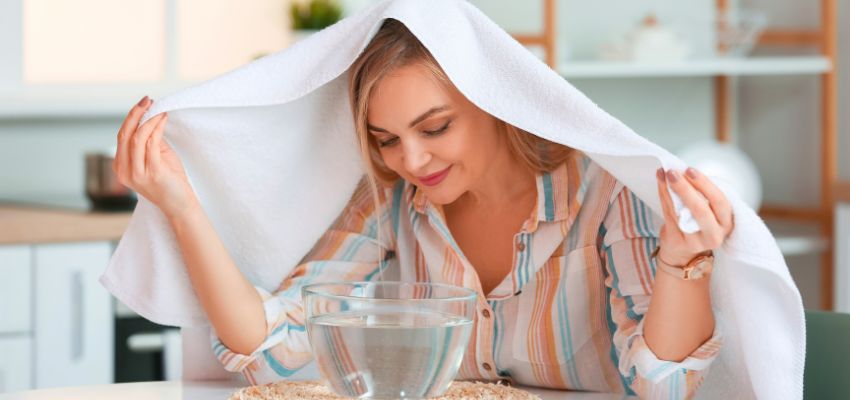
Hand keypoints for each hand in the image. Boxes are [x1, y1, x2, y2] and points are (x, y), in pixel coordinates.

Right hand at [113, 96, 198, 218]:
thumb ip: (149, 141)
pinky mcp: (152, 173)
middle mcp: (124, 171)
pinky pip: (151, 144)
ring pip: (137, 138)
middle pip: (125, 135)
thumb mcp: (156, 158)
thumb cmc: (171, 181)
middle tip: (147, 100)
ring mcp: (136, 174)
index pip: (122, 136)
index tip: (144, 103)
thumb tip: (151, 118)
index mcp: (121, 167)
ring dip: (149, 119)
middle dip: (136, 114)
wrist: (181, 206)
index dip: (131, 118)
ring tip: (158, 108)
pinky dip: (157, 128)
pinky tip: (163, 119)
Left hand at [655, 167, 734, 265]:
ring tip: (664, 173)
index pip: (720, 202)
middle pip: (701, 211)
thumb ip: (700, 194)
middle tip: (673, 172)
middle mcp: (714, 234)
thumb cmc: (698, 225)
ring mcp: (695, 241)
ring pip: (681, 213)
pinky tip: (660, 183)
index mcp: (726, 223)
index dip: (705, 185)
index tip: (690, 170)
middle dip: (686, 189)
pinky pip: (668, 216)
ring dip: (670, 190)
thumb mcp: (708, 211)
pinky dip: (663, 196)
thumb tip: (683, 169)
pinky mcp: (677, 241)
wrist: (683, 252)